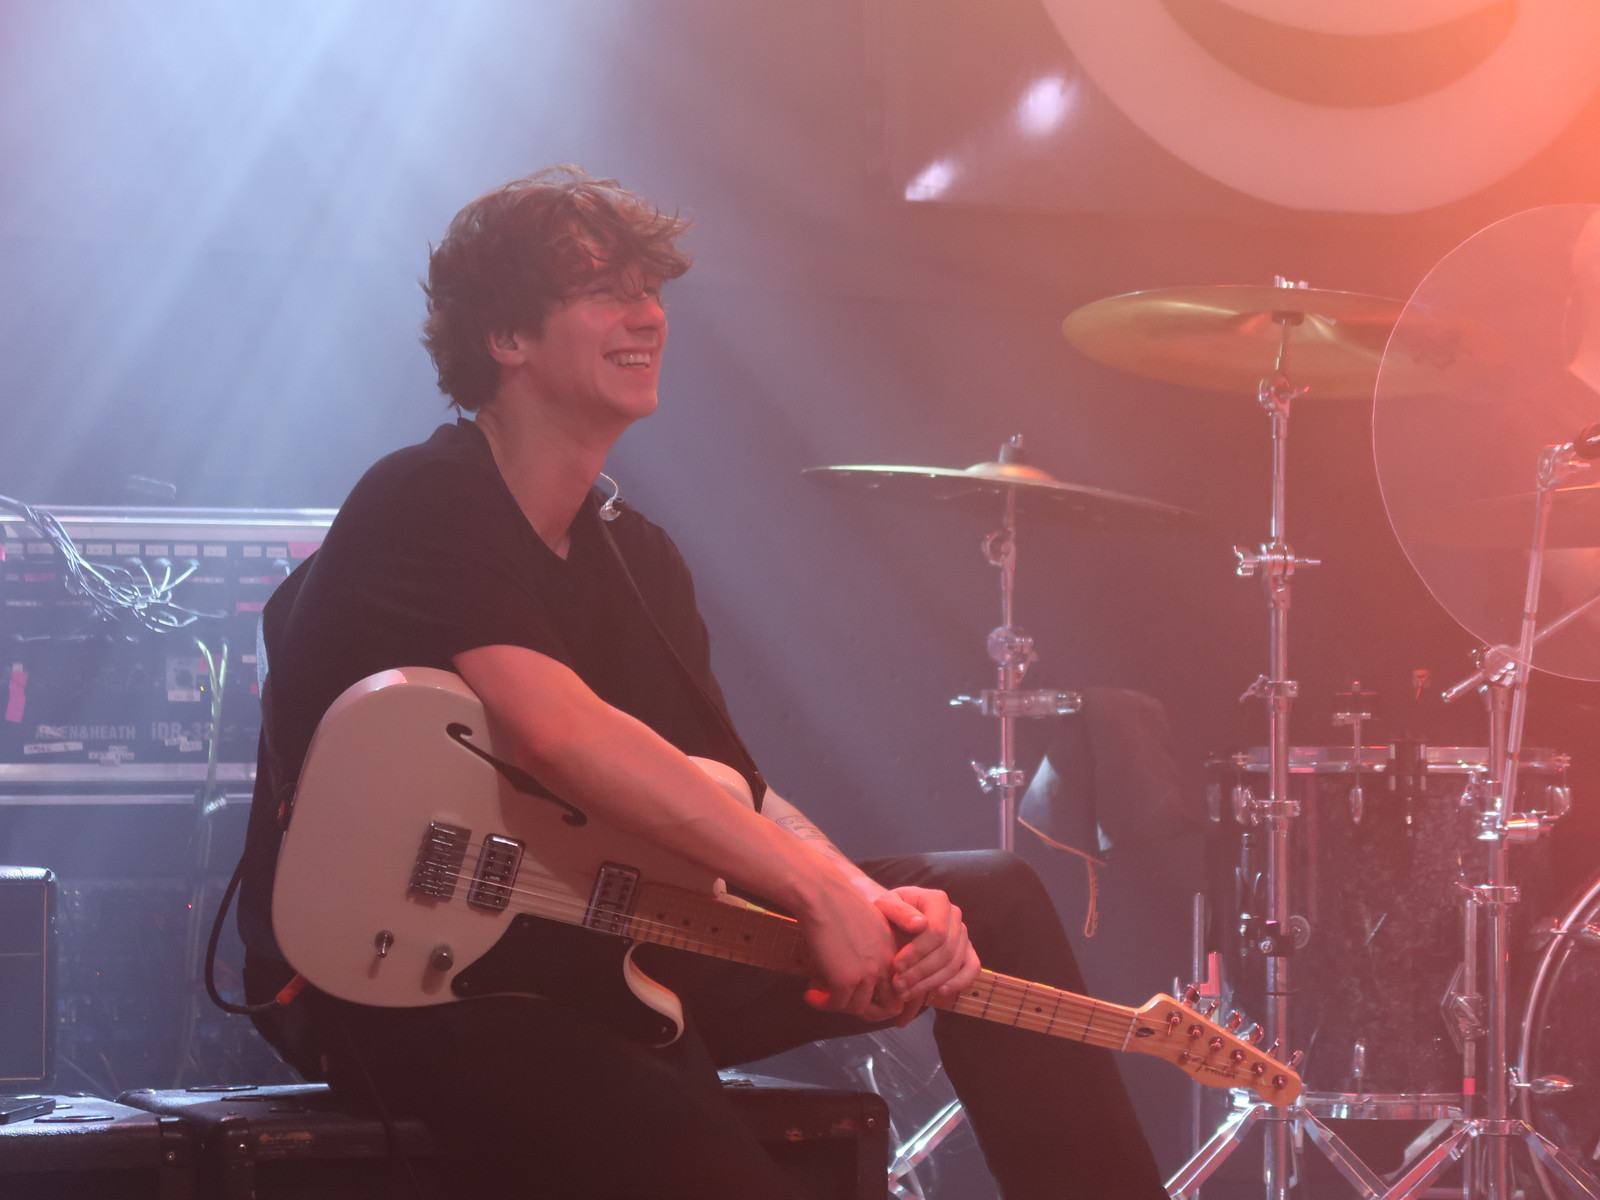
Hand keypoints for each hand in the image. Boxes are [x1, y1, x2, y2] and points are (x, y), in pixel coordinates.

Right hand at [795, 872, 906, 1022]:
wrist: (822, 894)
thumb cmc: (839, 902)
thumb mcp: (870, 925)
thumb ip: (873, 948)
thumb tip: (858, 970)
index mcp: (895, 950)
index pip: (901, 987)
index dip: (882, 997)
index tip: (858, 993)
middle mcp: (887, 964)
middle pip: (890, 1006)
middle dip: (868, 1012)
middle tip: (844, 1003)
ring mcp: (868, 974)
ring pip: (859, 1009)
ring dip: (838, 1006)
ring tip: (819, 992)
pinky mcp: (846, 980)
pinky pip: (836, 1005)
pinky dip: (821, 1003)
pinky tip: (810, 992)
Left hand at [874, 887, 981, 1026]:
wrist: (895, 918)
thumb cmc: (888, 911)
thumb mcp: (885, 905)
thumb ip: (899, 912)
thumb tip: (920, 924)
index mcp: (938, 900)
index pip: (936, 931)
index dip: (917, 952)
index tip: (897, 966)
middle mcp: (955, 915)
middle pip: (946, 950)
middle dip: (921, 971)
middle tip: (898, 984)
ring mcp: (963, 933)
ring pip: (955, 963)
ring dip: (930, 981)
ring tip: (907, 992)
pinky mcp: (966, 950)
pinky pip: (972, 968)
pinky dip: (958, 982)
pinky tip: (938, 991)